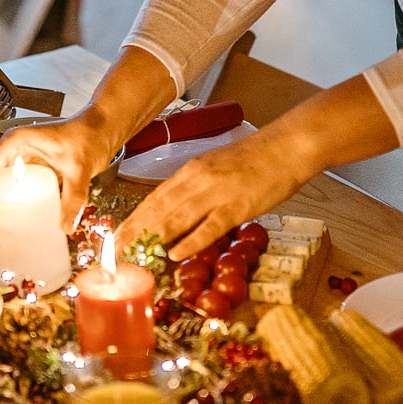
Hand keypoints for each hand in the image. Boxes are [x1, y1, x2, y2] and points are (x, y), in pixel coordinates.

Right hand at [0, 115, 116, 231]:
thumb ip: (74, 197)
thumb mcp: (80, 168)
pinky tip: (19, 223)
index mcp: (17, 143)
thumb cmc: (90, 135)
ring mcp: (25, 160)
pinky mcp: (36, 170)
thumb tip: (65, 227)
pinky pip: (18, 189)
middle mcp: (16, 151)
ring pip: (2, 186)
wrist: (105, 129)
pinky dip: (14, 205)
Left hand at [117, 126, 312, 261]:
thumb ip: (197, 187)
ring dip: (153, 240)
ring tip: (134, 257)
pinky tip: (175, 254)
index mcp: (191, 170)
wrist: (287, 146)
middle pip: (158, 210)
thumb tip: (178, 211)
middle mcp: (197, 180)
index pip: (154, 198)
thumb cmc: (256, 158)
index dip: (134, 219)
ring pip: (177, 219)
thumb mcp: (217, 167)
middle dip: (134, 233)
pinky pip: (209, 227)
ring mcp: (217, 193)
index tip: (117, 236)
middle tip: (114, 253)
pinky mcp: (237, 206)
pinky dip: (190, 242)